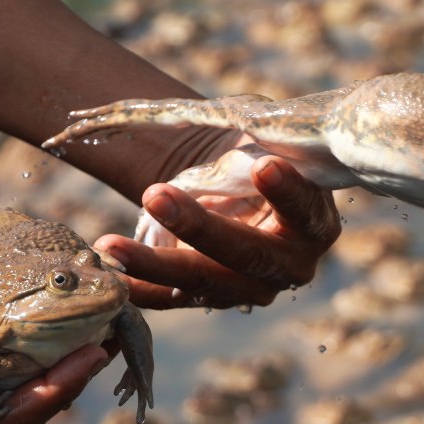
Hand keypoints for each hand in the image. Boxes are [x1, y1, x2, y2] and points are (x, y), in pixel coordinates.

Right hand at [0, 296, 107, 423]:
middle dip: (64, 374)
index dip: (58, 389)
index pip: (11, 418)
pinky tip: (29, 315)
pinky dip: (11, 343)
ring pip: (6, 384)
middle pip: (20, 405)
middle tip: (105, 336)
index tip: (95, 354)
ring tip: (81, 324)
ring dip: (43, 358)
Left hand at [94, 155, 340, 309]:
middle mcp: (289, 267)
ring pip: (201, 282)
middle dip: (199, 227)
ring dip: (153, 264)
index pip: (304, 210)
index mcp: (315, 225)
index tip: (265, 166)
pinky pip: (172, 300)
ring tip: (110, 244)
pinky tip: (108, 275)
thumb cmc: (263, 156)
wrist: (245, 190)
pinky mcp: (211, 299)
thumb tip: (248, 123)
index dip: (287, 192)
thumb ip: (263, 140)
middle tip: (155, 194)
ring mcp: (249, 290)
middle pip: (245, 254)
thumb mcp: (270, 145)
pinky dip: (138, 288)